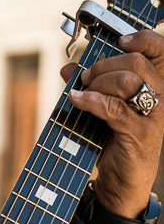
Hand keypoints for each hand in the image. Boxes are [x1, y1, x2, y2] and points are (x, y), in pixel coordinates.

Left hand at [61, 30, 163, 221]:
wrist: (122, 184)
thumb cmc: (116, 144)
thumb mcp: (104, 110)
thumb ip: (91, 87)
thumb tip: (68, 69)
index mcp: (157, 86)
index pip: (159, 50)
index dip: (141, 39)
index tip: (118, 40)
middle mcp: (162, 97)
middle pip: (135, 63)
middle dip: (104, 65)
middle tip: (86, 77)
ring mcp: (154, 115)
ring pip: (127, 81)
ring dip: (98, 82)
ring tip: (82, 90)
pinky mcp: (141, 133)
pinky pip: (114, 108)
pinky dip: (91, 101)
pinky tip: (77, 101)